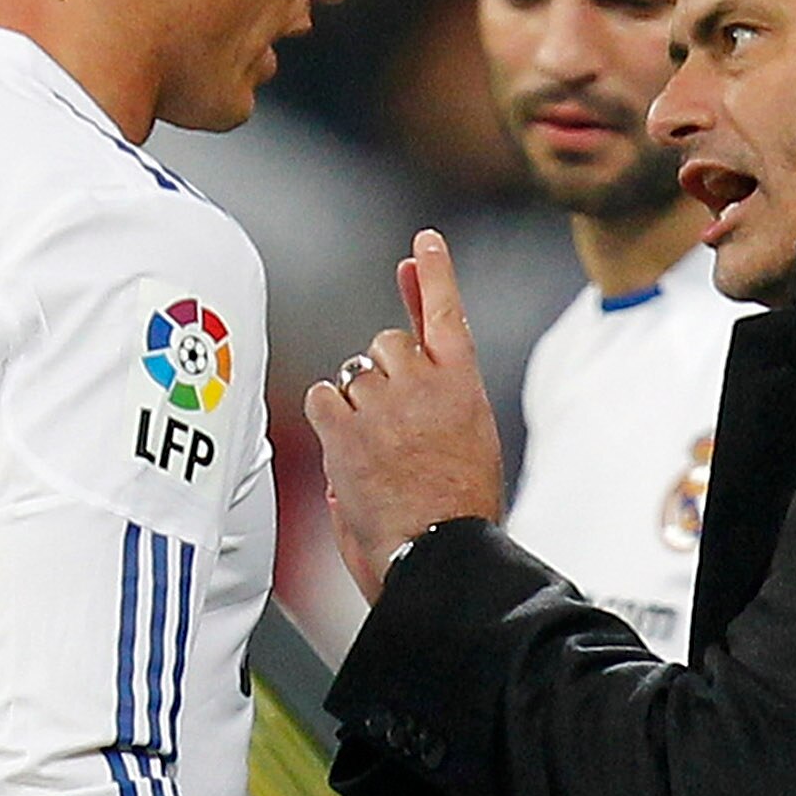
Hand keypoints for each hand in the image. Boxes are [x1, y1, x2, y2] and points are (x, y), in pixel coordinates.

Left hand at [306, 230, 505, 598]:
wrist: (440, 552)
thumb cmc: (459, 512)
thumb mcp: (470, 441)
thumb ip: (441, 394)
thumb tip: (396, 362)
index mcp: (464, 387)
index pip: (445, 312)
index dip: (433, 273)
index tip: (423, 242)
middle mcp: (424, 384)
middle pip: (387, 343)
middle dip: (382, 372)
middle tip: (391, 421)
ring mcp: (384, 403)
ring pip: (354, 371)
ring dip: (357, 402)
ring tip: (377, 451)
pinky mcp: (348, 429)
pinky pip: (324, 398)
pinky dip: (330, 418)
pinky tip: (347, 449)